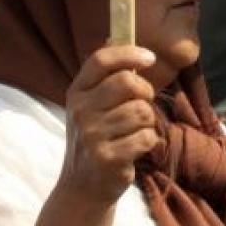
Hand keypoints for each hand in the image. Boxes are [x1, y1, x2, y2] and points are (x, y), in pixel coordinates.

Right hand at [60, 46, 157, 206]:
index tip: (149, 58)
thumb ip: (105, 76)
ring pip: (141, 111)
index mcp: (76, 91)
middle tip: (143, 103)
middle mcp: (80, 110)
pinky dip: (149, 141)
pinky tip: (136, 148)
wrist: (82, 187)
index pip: (101, 59)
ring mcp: (92, 135)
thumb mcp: (90, 104)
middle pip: (127, 83)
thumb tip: (121, 37)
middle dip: (145, 92)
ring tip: (135, 131)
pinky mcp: (107, 158)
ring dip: (148, 121)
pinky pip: (146, 137)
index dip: (129, 53)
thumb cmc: (94, 137)